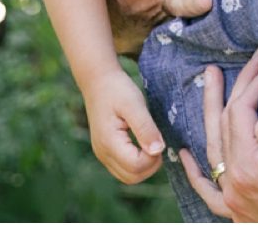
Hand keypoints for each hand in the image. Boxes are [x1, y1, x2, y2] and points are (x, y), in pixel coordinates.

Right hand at [82, 69, 166, 183]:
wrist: (98, 81)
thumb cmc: (117, 89)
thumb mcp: (134, 104)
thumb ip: (146, 128)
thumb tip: (158, 151)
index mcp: (109, 142)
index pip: (136, 166)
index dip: (153, 157)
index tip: (158, 138)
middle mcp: (103, 153)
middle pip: (132, 177)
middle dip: (150, 165)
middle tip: (157, 142)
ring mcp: (102, 154)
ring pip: (128, 177)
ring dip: (144, 167)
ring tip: (150, 143)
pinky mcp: (105, 152)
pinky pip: (123, 169)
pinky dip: (136, 164)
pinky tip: (142, 145)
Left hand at [179, 50, 257, 222]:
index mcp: (248, 168)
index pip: (240, 110)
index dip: (254, 80)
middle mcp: (235, 185)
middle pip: (225, 123)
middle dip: (237, 85)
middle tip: (253, 56)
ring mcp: (235, 200)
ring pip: (214, 149)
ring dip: (212, 112)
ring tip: (211, 80)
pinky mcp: (242, 213)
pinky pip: (210, 191)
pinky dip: (197, 172)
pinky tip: (185, 156)